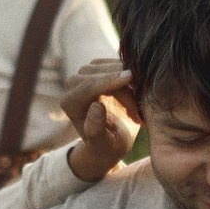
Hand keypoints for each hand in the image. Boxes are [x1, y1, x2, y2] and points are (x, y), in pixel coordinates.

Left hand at [62, 59, 137, 181]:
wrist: (113, 138)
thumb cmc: (108, 145)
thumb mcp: (103, 143)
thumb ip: (96, 128)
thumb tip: (96, 106)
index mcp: (70, 103)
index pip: (89, 86)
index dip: (110, 81)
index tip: (131, 77)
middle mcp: (73, 84)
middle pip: (101, 74)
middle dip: (124, 86)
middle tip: (139, 109)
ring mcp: (86, 73)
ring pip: (111, 66)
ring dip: (129, 81)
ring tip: (138, 107)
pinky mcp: (100, 66)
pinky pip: (118, 63)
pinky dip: (131, 75)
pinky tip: (138, 93)